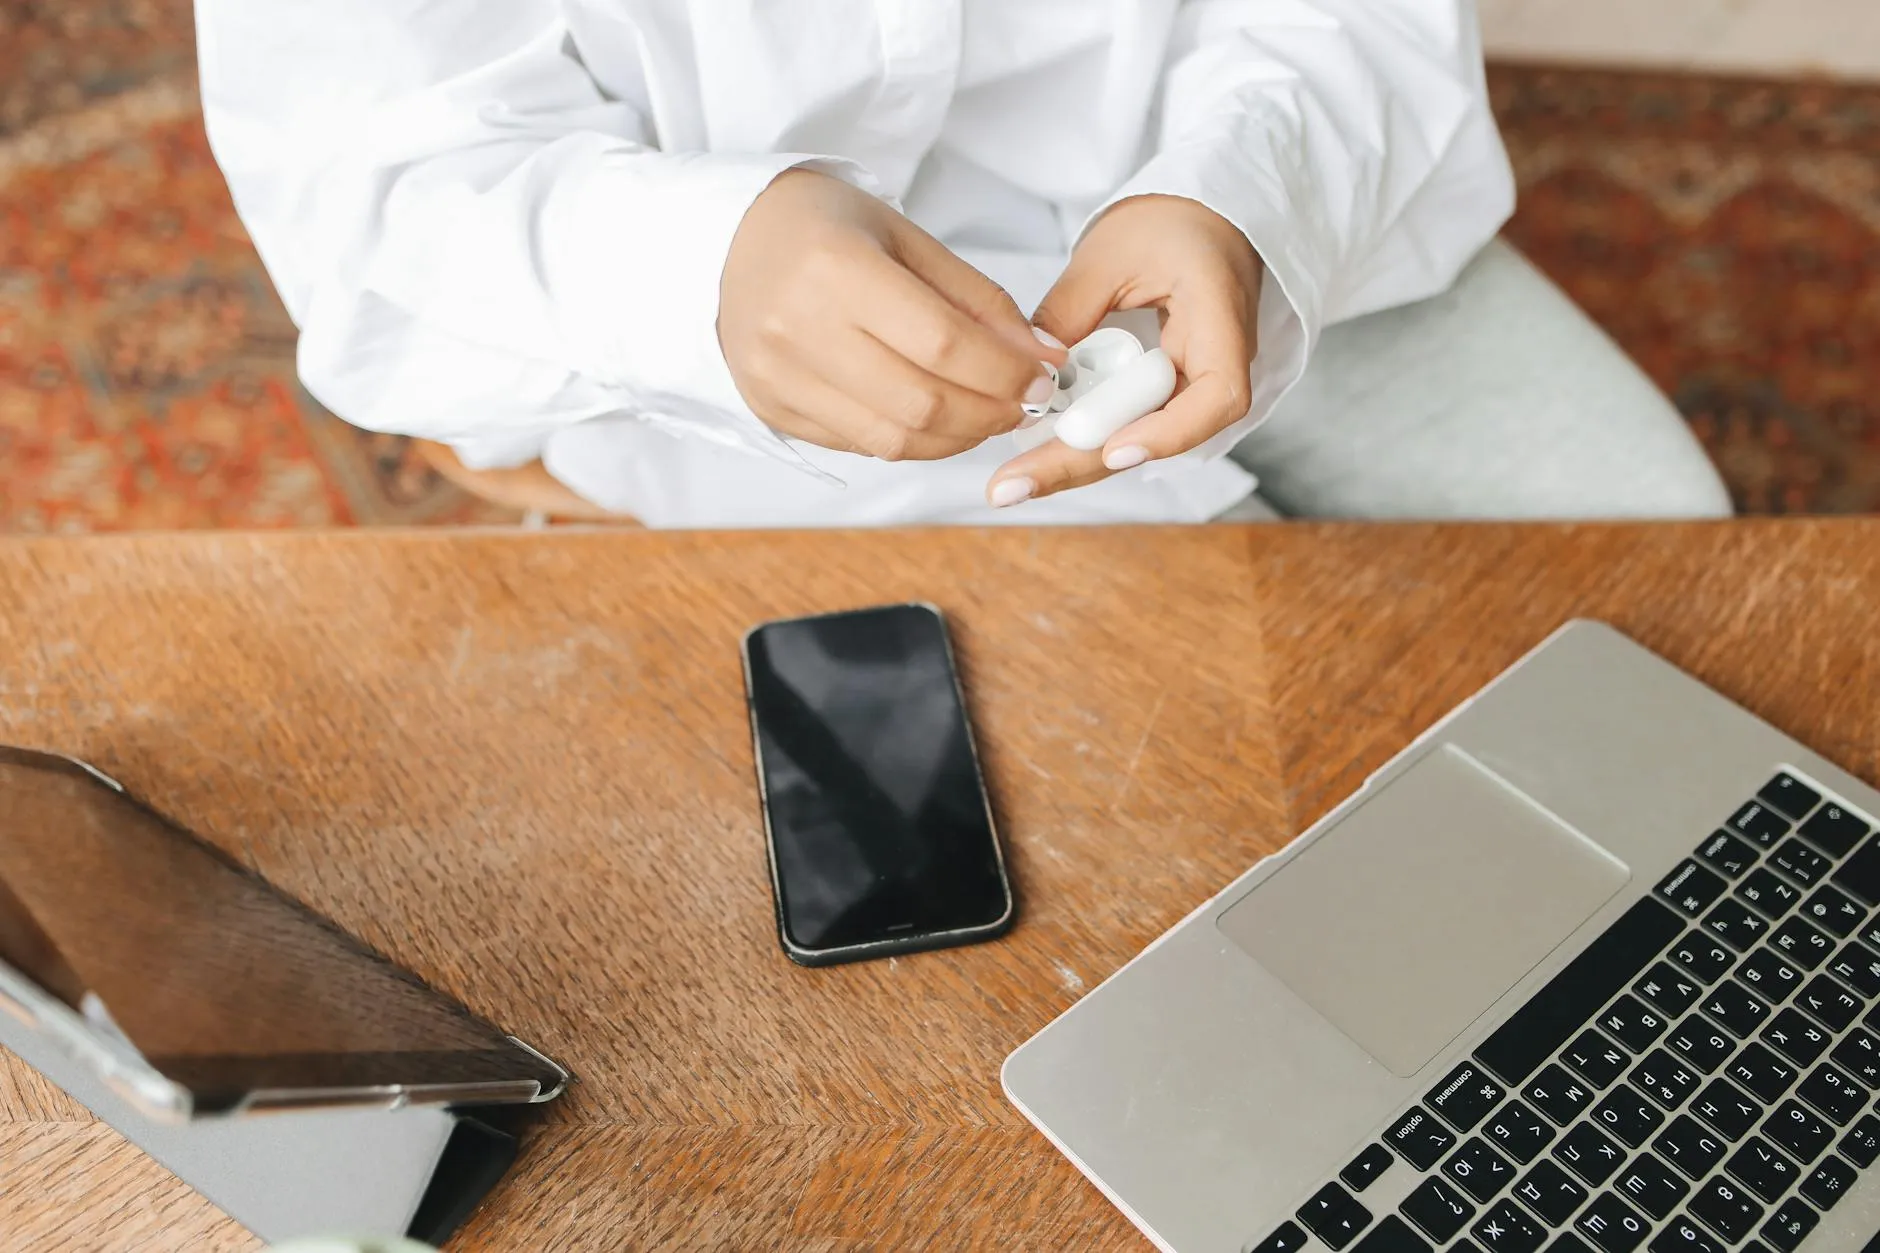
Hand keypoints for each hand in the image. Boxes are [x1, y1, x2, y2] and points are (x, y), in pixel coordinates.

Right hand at [720, 169, 1062, 460]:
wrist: (730, 240)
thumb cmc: (826, 228)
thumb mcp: (906, 238)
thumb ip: (976, 299)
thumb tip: (1042, 357)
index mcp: (834, 268)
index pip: (942, 343)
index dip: (1005, 370)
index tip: (1045, 376)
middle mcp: (798, 329)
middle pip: (920, 402)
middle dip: (990, 412)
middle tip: (1026, 402)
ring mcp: (778, 377)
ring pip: (892, 440)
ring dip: (958, 439)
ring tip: (988, 415)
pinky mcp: (772, 410)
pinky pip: (861, 446)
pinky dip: (913, 442)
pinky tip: (938, 420)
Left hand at [986, 195, 1260, 505]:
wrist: (1201, 220)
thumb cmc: (1168, 223)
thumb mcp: (1111, 251)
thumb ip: (1071, 309)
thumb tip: (1032, 373)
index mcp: (1221, 320)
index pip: (1218, 396)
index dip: (1168, 432)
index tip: (1114, 450)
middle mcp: (1215, 366)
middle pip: (1161, 436)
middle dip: (1084, 463)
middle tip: (1013, 486)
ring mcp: (1189, 386)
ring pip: (1136, 439)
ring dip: (1074, 463)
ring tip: (1010, 483)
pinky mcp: (1162, 392)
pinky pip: (1125, 424)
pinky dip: (1080, 440)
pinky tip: (1031, 457)